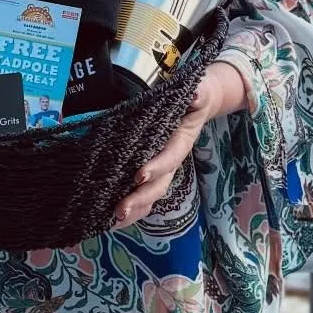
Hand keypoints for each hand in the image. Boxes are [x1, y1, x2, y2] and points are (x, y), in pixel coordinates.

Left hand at [111, 62, 247, 228]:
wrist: (201, 103)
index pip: (170, 157)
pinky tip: (111, 219)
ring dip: (134, 209)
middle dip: (140, 199)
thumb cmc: (196, 98)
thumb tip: (196, 95)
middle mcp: (172, 160)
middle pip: (159, 185)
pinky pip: (143, 194)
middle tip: (120, 210)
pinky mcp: (153, 172)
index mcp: (181, 141)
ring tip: (113, 220)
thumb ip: (198, 95)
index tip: (139, 175)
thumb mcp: (200, 92)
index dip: (157, 167)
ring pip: (151, 195)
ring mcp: (163, 169)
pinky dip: (131, 208)